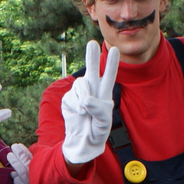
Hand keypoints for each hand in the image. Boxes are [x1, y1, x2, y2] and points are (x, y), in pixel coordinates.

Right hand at [60, 41, 118, 166]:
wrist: (82, 140)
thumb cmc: (97, 130)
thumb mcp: (104, 122)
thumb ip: (98, 109)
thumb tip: (86, 99)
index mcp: (104, 93)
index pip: (109, 76)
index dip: (111, 63)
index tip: (114, 49)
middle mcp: (92, 90)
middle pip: (91, 70)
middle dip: (91, 56)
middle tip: (92, 43)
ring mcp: (79, 93)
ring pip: (80, 86)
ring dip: (83, 97)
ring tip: (85, 111)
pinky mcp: (69, 99)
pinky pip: (71, 97)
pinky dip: (75, 106)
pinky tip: (78, 113)